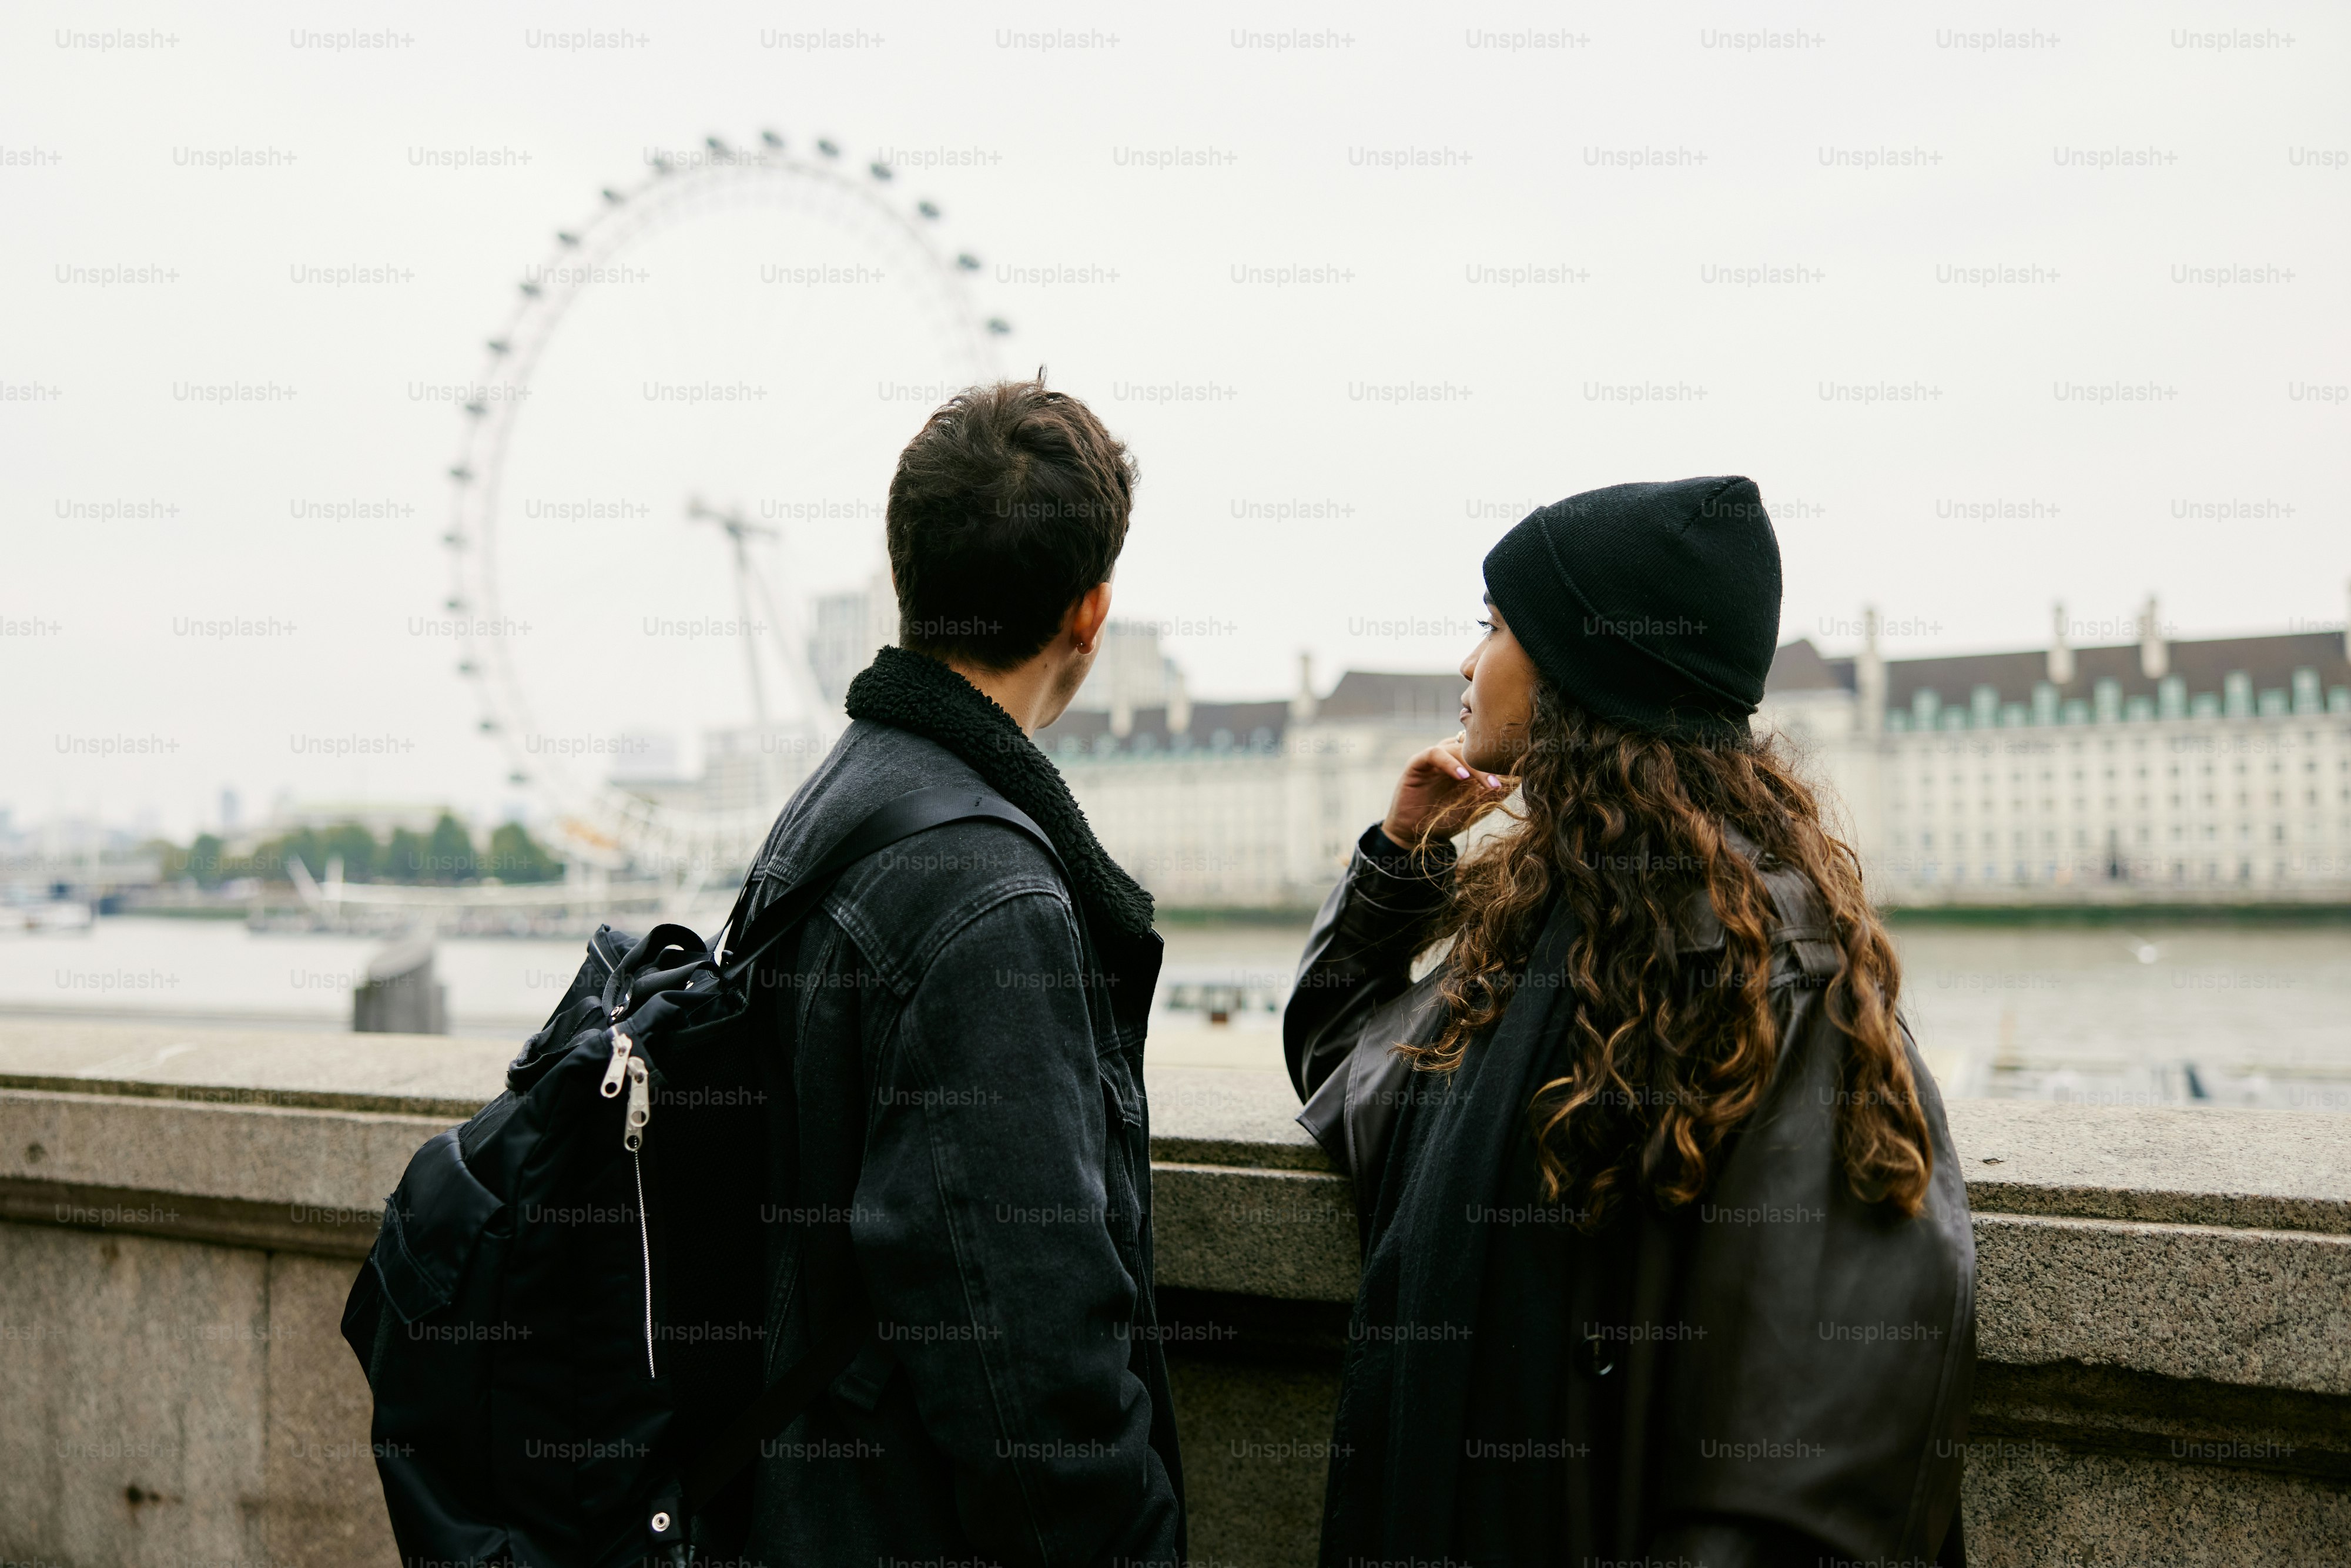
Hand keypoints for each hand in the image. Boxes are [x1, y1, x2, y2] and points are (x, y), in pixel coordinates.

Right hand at [1380, 734, 1510, 849]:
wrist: (1414, 836)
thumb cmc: (1445, 820)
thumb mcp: (1476, 807)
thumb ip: (1494, 793)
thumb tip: (1520, 780)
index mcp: (1466, 764)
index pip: (1484, 749)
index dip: (1500, 757)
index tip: (1518, 772)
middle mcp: (1451, 756)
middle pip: (1474, 747)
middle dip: (1491, 763)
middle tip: (1504, 781)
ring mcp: (1434, 758)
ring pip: (1458, 748)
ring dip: (1475, 766)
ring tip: (1489, 784)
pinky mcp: (1417, 763)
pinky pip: (1434, 753)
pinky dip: (1450, 763)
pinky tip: (1462, 777)